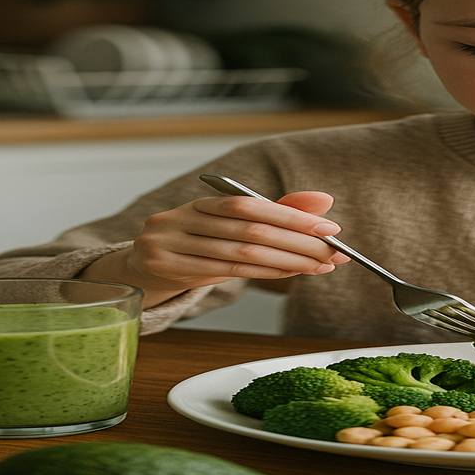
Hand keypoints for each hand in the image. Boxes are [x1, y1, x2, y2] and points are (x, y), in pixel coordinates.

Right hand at [81, 191, 348, 306]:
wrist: (141, 272)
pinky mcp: (166, 271)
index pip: (249, 204)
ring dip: (288, 263)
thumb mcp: (229, 226)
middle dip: (298, 243)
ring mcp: (169, 247)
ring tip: (320, 266)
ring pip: (241, 255)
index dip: (290, 215)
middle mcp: (180, 220)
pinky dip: (264, 274)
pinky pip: (226, 274)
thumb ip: (276, 211)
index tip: (329, 227)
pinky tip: (291, 274)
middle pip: (249, 231)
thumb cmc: (195, 246)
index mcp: (198, 203)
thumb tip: (323, 200)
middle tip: (333, 253)